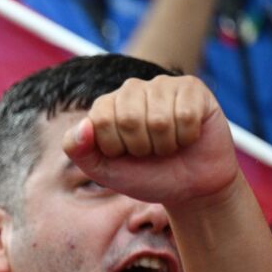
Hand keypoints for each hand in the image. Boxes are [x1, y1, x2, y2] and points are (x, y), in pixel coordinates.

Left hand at [63, 75, 238, 207]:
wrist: (188, 186)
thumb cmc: (144, 176)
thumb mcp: (104, 171)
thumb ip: (79, 151)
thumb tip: (84, 125)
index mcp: (106, 105)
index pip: (101, 120)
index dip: (115, 147)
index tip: (124, 154)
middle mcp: (132, 89)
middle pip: (128, 119)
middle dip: (140, 148)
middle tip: (149, 152)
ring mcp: (163, 85)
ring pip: (159, 119)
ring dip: (165, 145)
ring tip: (168, 145)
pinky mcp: (192, 88)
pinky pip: (186, 115)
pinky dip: (186, 137)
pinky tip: (187, 136)